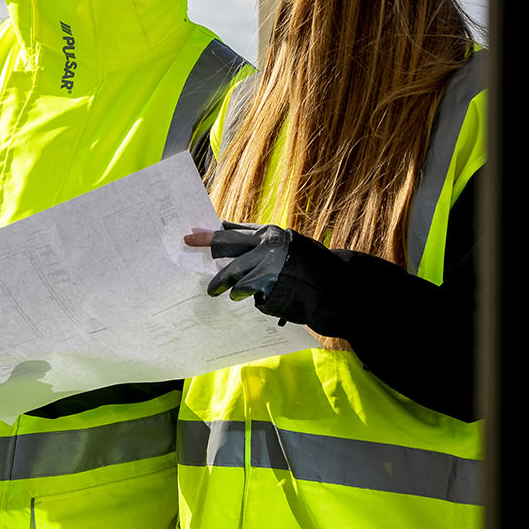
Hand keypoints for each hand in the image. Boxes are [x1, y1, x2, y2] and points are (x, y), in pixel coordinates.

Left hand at [188, 222, 340, 327]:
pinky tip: (262, 298)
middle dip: (207, 249)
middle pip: (226, 245)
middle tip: (194, 259)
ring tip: (222, 291)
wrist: (338, 288)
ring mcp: (267, 265)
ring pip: (235, 276)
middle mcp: (266, 245)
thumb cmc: (310, 268)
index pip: (232, 230)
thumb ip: (260, 246)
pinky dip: (250, 297)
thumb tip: (227, 241)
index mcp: (269, 233)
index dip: (210, 233)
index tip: (190, 235)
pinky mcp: (268, 286)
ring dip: (229, 286)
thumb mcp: (285, 248)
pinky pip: (248, 293)